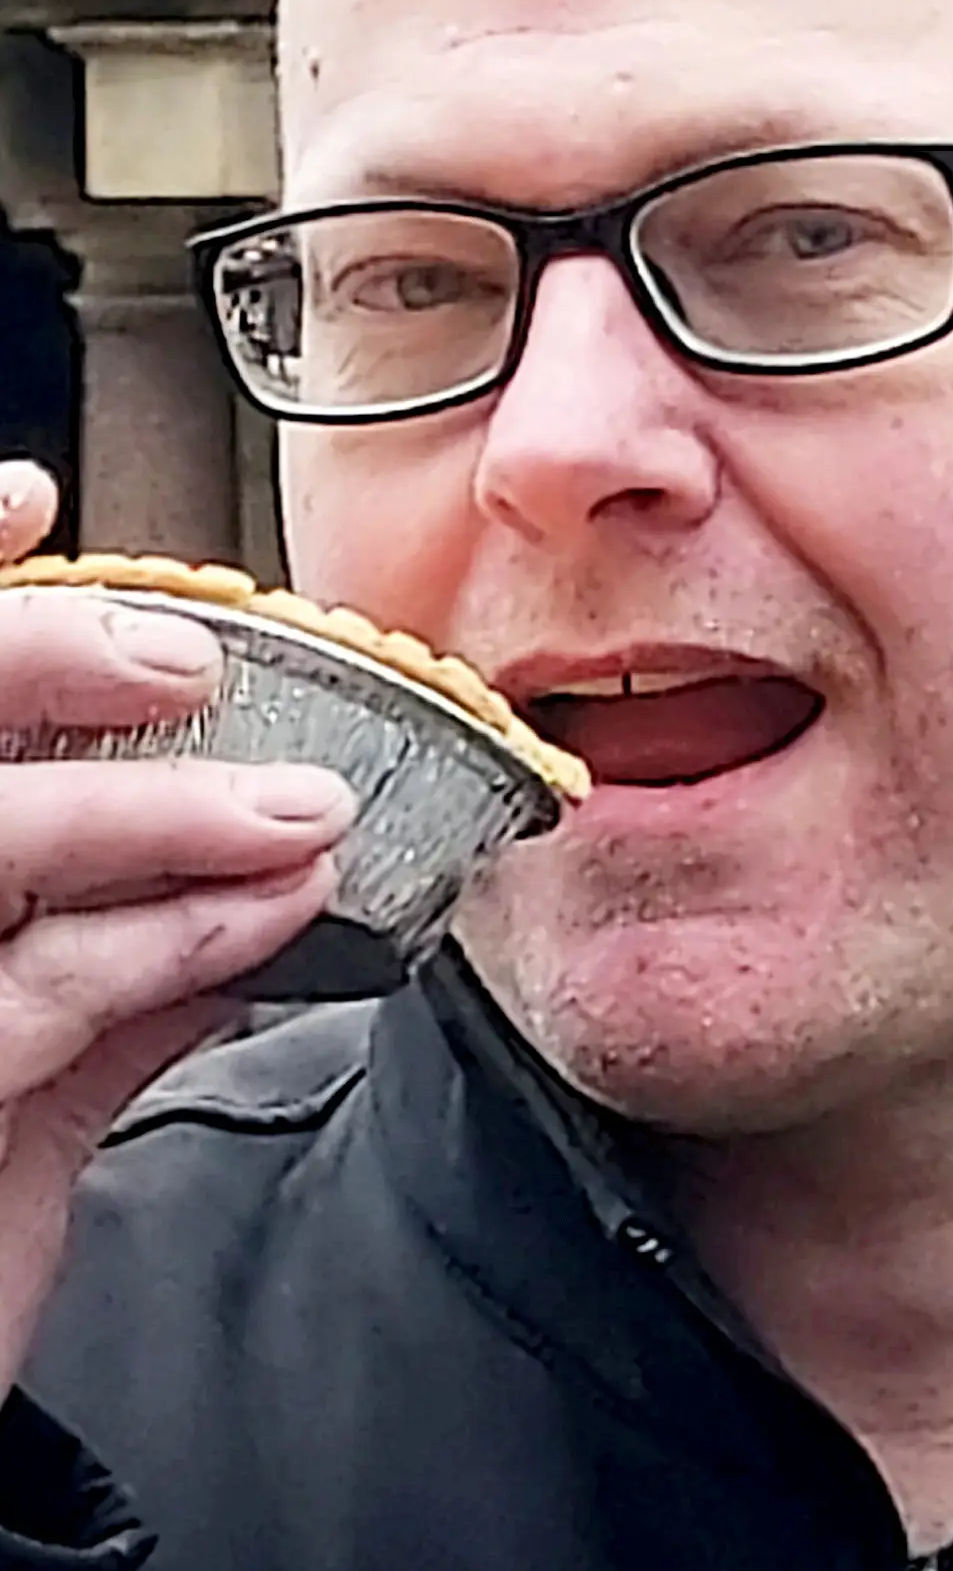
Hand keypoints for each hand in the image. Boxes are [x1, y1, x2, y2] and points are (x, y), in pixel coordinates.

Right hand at [0, 463, 355, 1394]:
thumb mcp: (43, 1069)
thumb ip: (131, 953)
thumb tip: (272, 861)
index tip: (33, 502)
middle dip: (41, 652)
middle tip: (189, 654)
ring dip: (154, 813)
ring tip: (301, 812)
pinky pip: (37, 998)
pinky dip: (166, 940)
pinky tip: (267, 917)